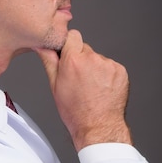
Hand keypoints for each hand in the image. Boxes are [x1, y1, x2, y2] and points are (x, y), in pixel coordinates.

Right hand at [35, 30, 131, 150]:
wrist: (98, 126)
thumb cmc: (75, 111)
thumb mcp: (55, 86)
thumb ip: (49, 61)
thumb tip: (41, 46)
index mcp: (73, 60)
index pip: (72, 36)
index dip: (69, 45)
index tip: (68, 55)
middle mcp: (92, 59)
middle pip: (85, 49)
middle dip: (81, 59)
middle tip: (79, 79)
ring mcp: (108, 64)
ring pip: (98, 59)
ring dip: (94, 68)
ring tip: (91, 87)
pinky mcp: (120, 71)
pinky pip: (110, 67)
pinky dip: (106, 75)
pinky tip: (102, 89)